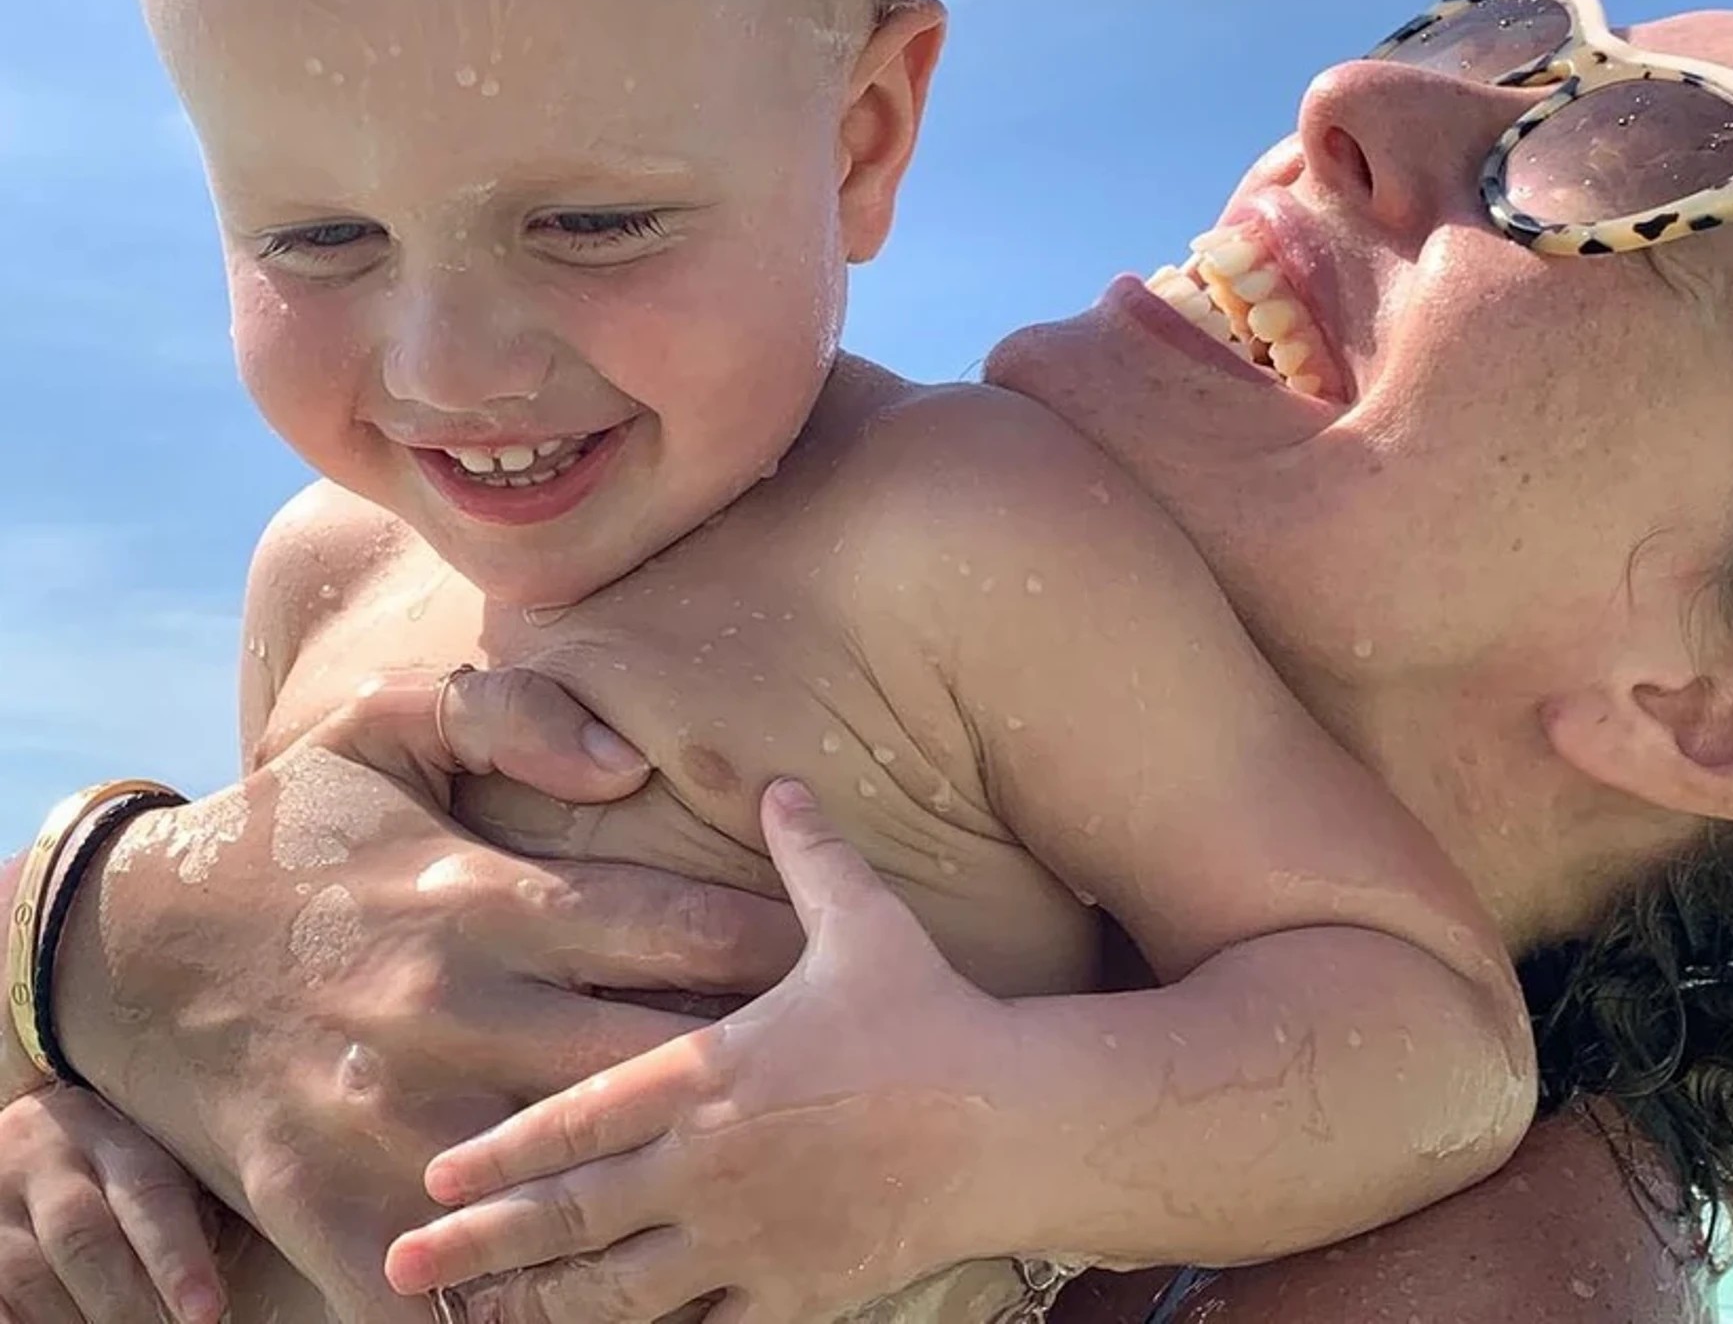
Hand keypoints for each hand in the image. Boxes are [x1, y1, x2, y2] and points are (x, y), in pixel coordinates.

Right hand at [0, 1086, 222, 1323]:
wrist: (23, 1125)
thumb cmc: (118, 1153)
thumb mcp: (153, 1150)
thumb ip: (191, 1195)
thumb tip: (258, 1249)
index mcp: (114, 1136)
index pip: (150, 1195)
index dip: (178, 1257)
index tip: (206, 1312)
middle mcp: (50, 1161)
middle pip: (87, 1238)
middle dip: (127, 1304)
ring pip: (31, 1274)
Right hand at [48, 668, 805, 1323]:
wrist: (130, 955)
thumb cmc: (290, 831)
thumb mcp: (379, 727)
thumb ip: (509, 717)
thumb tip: (631, 762)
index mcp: (476, 894)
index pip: (668, 924)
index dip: (768, 943)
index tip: (829, 961)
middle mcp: (446, 1006)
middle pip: (647, 1056)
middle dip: (752, 1071)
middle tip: (839, 1083)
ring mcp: (388, 1111)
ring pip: (570, 1171)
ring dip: (667, 1188)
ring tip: (768, 1195)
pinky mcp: (326, 1194)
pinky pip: (448, 1268)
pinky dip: (527, 1289)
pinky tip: (616, 1290)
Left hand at [385, 780, 1014, 1323]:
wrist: (1011, 1117)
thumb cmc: (930, 1016)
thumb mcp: (864, 921)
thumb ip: (807, 853)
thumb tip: (778, 780)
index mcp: (711, 1072)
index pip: (578, 1117)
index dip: (500, 1148)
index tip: (435, 1171)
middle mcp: (710, 1163)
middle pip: (572, 1213)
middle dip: (481, 1242)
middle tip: (405, 1263)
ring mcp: (749, 1237)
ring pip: (620, 1292)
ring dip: (543, 1305)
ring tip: (481, 1320)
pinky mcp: (796, 1292)